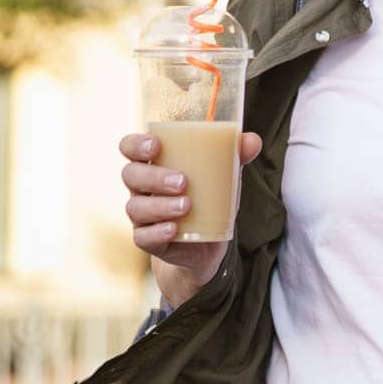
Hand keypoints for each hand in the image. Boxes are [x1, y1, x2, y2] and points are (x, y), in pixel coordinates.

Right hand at [119, 131, 262, 306]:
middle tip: (183, 182)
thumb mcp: (224, 175)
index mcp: (154, 164)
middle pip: (131, 175)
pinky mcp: (149, 240)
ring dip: (160, 206)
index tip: (156, 146)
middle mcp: (141, 188)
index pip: (129, 147)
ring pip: (136, 207)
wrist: (207, 242)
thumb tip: (253, 140)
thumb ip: (236, 155)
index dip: (135, 144)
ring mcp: (142, 215)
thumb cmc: (209, 197)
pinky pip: (142, 237)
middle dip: (154, 177)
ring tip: (187, 205)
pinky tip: (174, 229)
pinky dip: (157, 232)